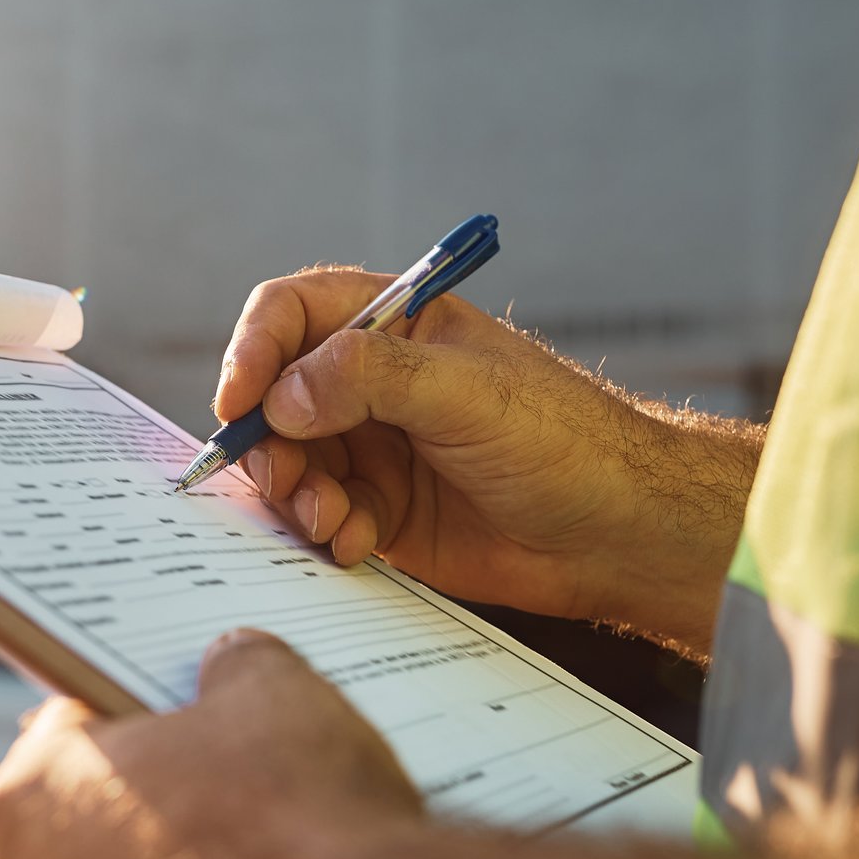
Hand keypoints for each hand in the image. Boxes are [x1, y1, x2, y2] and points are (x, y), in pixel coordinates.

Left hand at [0, 630, 424, 858]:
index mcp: (30, 799)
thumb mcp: (280, 696)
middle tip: (250, 806)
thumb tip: (238, 663)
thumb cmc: (300, 829)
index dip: (140, 716)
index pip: (71, 733)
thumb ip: (240, 668)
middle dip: (159, 825)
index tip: (189, 716)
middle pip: (90, 846)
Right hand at [216, 270, 761, 651]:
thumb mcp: (467, 392)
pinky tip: (357, 545)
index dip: (255, 351)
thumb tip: (282, 396)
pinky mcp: (381, 511)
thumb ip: (371, 379)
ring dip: (295, 494)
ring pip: (289, 463)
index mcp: (396, 325)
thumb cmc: (564, 441)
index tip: (242, 403)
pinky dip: (324, 533)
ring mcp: (374, 448)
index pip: (293, 314)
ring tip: (332, 521)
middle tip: (289, 480)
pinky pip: (320, 517)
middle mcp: (373, 383)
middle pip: (275, 397)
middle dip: (269, 442)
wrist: (616, 533)